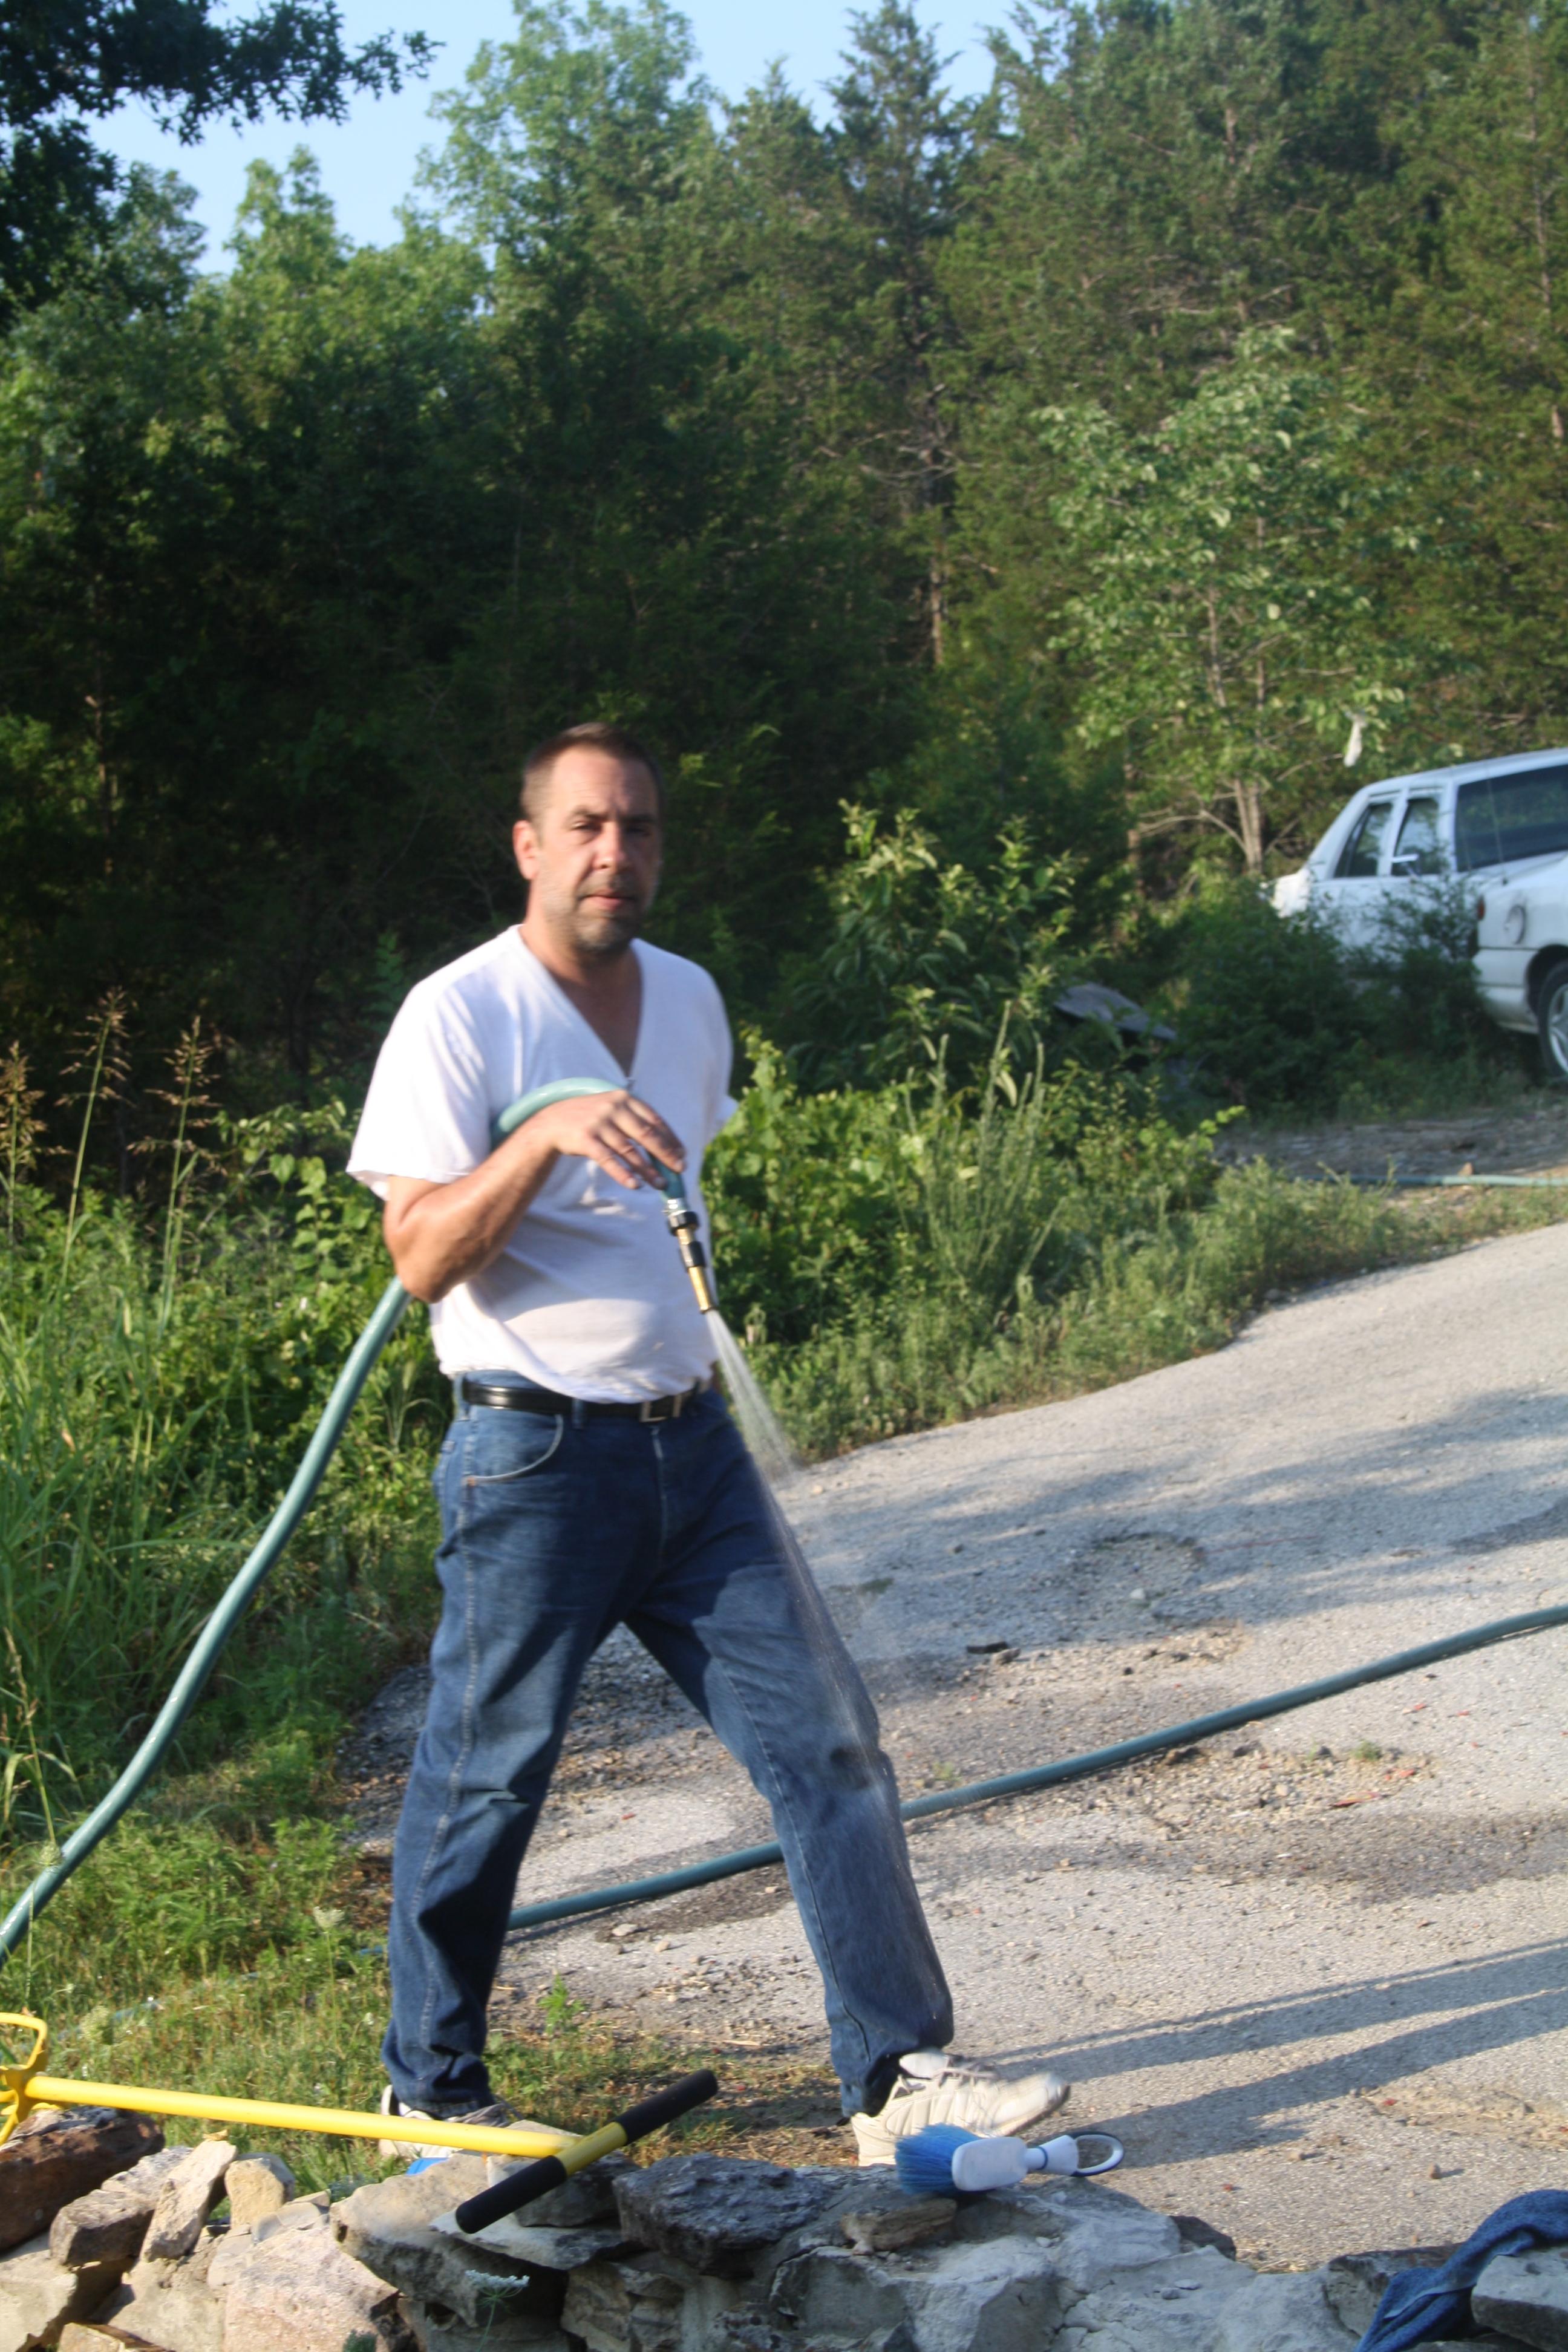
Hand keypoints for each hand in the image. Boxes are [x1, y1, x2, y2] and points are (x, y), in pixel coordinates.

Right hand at [533, 1090, 685, 1190]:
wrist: (553, 1120)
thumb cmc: (591, 1117)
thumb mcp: (613, 1109)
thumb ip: (635, 1122)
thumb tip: (665, 1147)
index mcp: (625, 1098)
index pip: (655, 1120)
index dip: (671, 1139)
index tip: (682, 1154)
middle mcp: (614, 1107)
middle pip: (647, 1135)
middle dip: (665, 1154)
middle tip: (679, 1169)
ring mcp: (599, 1123)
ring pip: (629, 1151)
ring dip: (647, 1170)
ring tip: (660, 1184)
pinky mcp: (586, 1139)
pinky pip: (608, 1159)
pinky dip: (623, 1173)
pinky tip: (635, 1185)